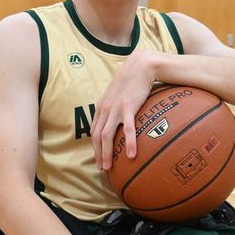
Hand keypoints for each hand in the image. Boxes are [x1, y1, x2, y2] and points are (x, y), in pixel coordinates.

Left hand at [91, 51, 156, 169]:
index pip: (93, 130)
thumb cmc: (132, 79)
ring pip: (106, 136)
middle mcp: (105, 109)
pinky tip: (131, 155)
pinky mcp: (128, 107)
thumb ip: (116, 105)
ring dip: (106, 153)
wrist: (140, 65)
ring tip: (109, 167)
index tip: (98, 158)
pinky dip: (129, 143)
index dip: (94, 146)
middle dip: (97, 154)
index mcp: (102, 107)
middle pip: (96, 136)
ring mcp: (115, 109)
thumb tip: (120, 118)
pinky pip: (128, 129)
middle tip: (101, 168)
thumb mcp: (118, 93)